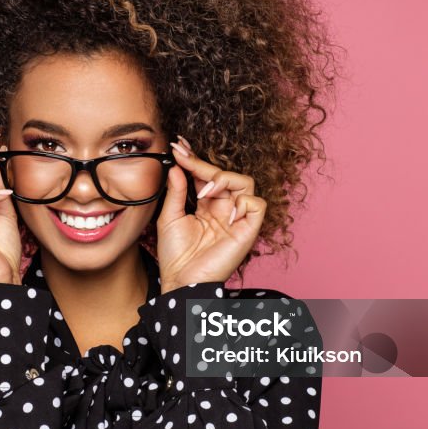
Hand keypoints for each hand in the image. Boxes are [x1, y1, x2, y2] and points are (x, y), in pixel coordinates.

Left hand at [156, 135, 266, 292]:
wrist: (180, 281)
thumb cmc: (176, 255)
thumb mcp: (169, 217)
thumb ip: (176, 191)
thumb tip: (178, 166)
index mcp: (207, 205)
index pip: (206, 176)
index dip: (194, 160)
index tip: (177, 146)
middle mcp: (224, 209)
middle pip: (227, 175)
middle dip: (205, 165)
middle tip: (184, 158)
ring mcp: (237, 219)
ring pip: (246, 183)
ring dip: (224, 179)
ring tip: (203, 191)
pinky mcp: (248, 230)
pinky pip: (257, 205)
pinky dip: (242, 201)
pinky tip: (224, 211)